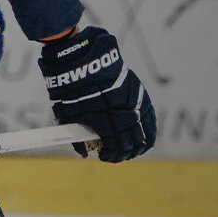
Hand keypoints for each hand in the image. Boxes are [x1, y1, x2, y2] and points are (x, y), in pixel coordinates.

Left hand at [38, 26, 156, 162]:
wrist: (83, 60)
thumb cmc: (72, 89)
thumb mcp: (68, 116)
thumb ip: (78, 137)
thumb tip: (84, 153)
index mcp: (108, 123)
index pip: (117, 148)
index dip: (111, 156)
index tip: (104, 156)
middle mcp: (126, 115)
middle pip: (133, 143)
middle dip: (125, 152)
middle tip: (118, 154)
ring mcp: (135, 104)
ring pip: (146, 132)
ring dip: (140, 143)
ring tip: (133, 148)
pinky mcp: (140, 94)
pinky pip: (149, 116)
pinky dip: (148, 128)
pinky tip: (144, 133)